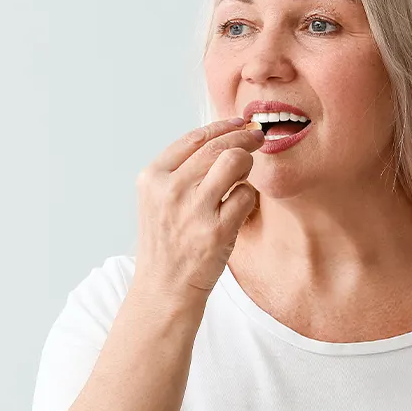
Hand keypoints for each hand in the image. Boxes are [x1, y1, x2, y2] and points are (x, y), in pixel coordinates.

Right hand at [134, 118, 263, 297]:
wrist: (163, 287)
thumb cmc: (167, 242)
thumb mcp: (158, 200)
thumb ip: (181, 170)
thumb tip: (221, 136)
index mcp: (153, 178)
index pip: (193, 139)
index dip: (222, 126)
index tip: (238, 123)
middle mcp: (171, 190)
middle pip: (218, 146)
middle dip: (244, 137)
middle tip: (258, 138)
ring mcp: (194, 210)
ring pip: (235, 163)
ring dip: (248, 164)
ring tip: (245, 175)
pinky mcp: (217, 231)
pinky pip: (247, 196)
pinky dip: (249, 197)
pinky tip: (241, 206)